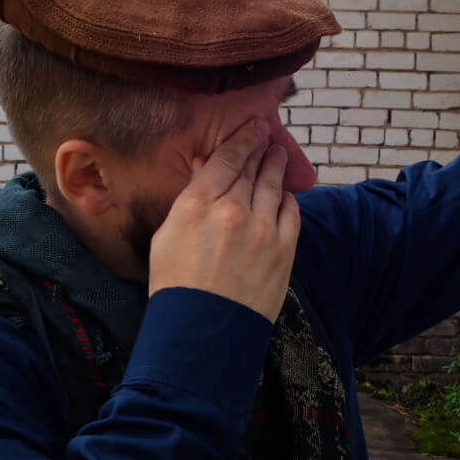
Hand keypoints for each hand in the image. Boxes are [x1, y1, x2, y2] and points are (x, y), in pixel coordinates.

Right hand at [147, 120, 300, 322]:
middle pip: (251, 168)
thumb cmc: (176, 285)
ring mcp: (262, 230)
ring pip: (273, 185)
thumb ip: (190, 197)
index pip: (226, 159)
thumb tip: (207, 166)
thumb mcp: (168, 235)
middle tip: (267, 136)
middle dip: (260, 148)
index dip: (242, 139)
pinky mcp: (283, 251)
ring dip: (276, 167)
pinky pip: (291, 212)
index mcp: (197, 206)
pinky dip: (287, 199)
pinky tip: (285, 194)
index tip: (252, 127)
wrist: (203, 331)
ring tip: (278, 155)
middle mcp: (232, 211)